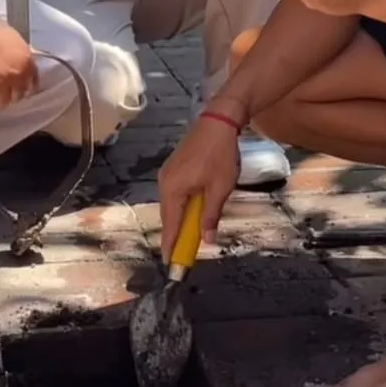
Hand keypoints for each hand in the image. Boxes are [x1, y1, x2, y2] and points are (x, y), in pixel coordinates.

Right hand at [0, 6, 37, 110]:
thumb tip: (21, 60)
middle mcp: (17, 75)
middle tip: (2, 87)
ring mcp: (1, 85)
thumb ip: (19, 52)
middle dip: (11, 91)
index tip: (18, 85)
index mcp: (26, 60)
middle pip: (19, 94)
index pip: (33, 81)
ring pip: (4, 102)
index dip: (24, 84)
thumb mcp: (10, 36)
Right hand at [157, 111, 241, 258]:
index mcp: (173, 189)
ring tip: (187, 238)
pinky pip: (174, 194)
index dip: (171, 246)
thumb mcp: (220, 189)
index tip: (170, 265)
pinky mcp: (174, 168)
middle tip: (182, 255)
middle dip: (175, 236)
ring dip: (180, 221)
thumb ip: (211, 216)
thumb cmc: (220, 156)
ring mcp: (167, 174)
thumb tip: (208, 240)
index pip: (170, 225)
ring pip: (171, 205)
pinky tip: (191, 214)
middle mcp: (164, 183)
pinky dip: (181, 207)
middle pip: (168, 216)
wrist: (218, 122)